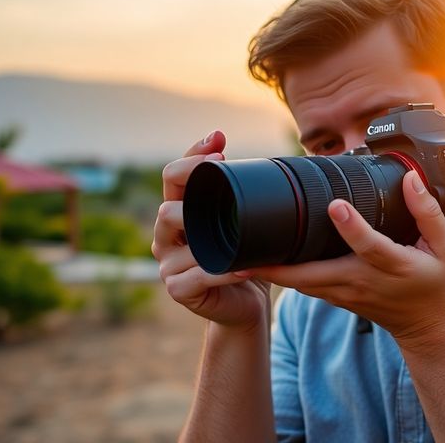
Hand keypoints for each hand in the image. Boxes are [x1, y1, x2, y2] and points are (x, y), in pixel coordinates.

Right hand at [152, 130, 270, 331]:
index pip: (174, 178)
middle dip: (191, 182)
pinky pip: (198, 275)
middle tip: (222, 166)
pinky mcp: (178, 289)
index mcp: (181, 214)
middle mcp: (167, 236)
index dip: (192, 156)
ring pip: (176, 235)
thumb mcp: (248, 223)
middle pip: (167, 204)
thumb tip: (277, 160)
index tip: (220, 140)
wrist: (246, 305)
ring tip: (235, 222)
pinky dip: (223, 271)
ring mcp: (169, 264)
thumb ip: (249, 195)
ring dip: (206, 228)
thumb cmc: (247, 259)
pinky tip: (244, 268)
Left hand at [252, 170, 444, 344]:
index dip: (352, 227)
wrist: (428, 329)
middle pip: (314, 274)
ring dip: (271, 272)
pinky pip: (303, 287)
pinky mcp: (335, 299)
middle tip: (247, 248)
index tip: (336, 206)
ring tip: (238, 256)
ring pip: (301, 284)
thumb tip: (410, 178)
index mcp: (392, 266)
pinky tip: (258, 264)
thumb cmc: (437, 285)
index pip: (369, 246)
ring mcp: (345, 294)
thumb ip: (428, 212)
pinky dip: (280, 276)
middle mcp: (362, 282)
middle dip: (280, 264)